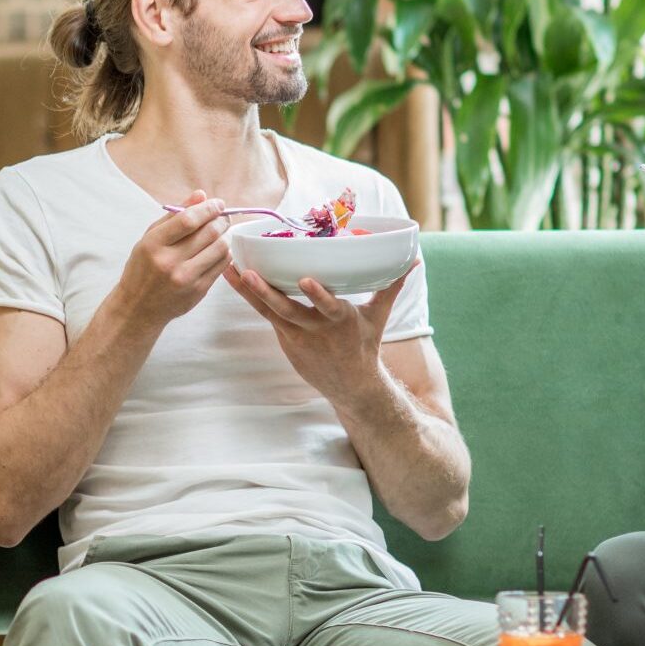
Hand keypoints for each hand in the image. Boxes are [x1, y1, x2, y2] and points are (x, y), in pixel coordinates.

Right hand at [114, 190, 231, 327]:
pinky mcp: (198, 291)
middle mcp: (169, 262)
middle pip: (209, 233)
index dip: (208, 208)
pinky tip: (218, 249)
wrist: (139, 308)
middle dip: (221, 220)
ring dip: (225, 236)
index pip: (188, 220)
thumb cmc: (143, 268)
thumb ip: (174, 215)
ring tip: (221, 232)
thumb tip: (201, 195)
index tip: (218, 204)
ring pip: (220, 248)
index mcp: (153, 245)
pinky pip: (221, 265)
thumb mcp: (150, 238)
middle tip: (222, 217)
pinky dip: (224, 253)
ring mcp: (185, 278)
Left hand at [227, 259, 412, 403]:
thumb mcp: (378, 316)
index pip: (329, 306)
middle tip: (248, 273)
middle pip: (286, 309)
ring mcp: (296, 336)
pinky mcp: (285, 340)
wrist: (351, 386)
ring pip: (268, 312)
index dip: (318, 295)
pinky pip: (265, 316)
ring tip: (230, 271)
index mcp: (341, 320)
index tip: (305, 280)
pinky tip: (233, 279)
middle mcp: (315, 329)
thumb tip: (414, 259)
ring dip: (247, 292)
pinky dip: (249, 298)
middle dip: (266, 292)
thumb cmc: (365, 345)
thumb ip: (391, 285)